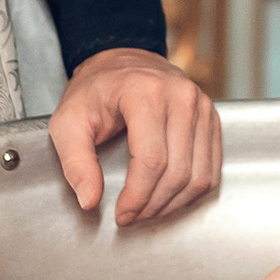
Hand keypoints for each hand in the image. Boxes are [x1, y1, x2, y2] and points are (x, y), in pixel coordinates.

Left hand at [50, 48, 221, 225]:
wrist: (121, 63)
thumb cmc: (94, 90)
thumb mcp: (67, 122)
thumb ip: (75, 163)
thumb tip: (90, 200)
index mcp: (144, 92)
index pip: (152, 160)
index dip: (137, 197)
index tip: (122, 214)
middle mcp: (180, 96)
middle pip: (178, 171)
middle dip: (153, 205)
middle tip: (132, 216)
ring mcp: (200, 106)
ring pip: (199, 175)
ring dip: (174, 203)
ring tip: (149, 209)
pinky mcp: (211, 118)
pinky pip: (212, 168)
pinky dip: (192, 191)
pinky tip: (170, 196)